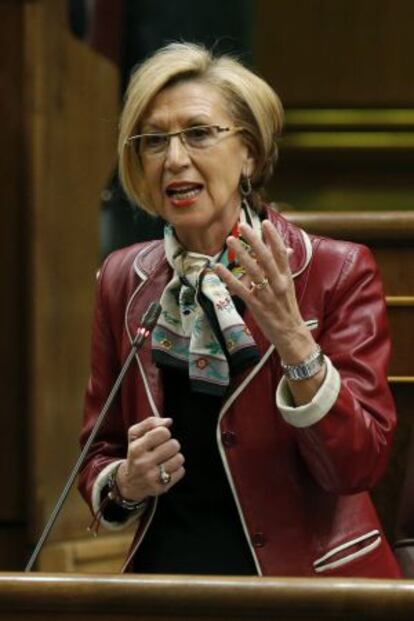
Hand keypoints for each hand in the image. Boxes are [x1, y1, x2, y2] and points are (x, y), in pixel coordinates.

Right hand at [116, 417, 184, 501]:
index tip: (160, 438)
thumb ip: (150, 423)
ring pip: (179, 458)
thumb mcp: (135, 436)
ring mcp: (152, 477)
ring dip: (175, 457)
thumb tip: (168, 421)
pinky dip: (177, 469)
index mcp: (136, 448)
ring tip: (166, 459)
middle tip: (164, 449)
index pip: (163, 432)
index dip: (164, 433)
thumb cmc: (136, 454)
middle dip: (171, 445)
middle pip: (173, 445)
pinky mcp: (161, 487)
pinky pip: (181, 471)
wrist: (129, 483)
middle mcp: (143, 463)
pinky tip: (167, 469)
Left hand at [215, 220, 314, 362]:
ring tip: (230, 241)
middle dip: (254, 240)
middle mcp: (278, 284)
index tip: (264, 222)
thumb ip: (284, 267)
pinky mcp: (257, 306)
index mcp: (287, 277)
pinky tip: (218, 269)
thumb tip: (285, 249)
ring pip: (253, 271)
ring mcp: (267, 295)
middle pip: (266, 258)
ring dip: (240, 255)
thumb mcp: (289, 286)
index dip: (274, 237)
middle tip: (242, 226)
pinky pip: (241, 290)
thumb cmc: (287, 308)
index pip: (281, 253)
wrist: (291, 334)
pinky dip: (229, 279)